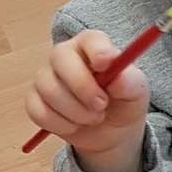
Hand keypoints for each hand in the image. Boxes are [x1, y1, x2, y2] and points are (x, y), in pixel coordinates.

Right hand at [25, 29, 149, 171]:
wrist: (111, 131)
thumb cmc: (124, 102)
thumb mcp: (137, 93)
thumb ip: (130, 82)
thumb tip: (119, 77)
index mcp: (93, 45)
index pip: (90, 39)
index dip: (97, 50)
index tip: (106, 65)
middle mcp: (65, 55)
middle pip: (60, 58)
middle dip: (82, 87)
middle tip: (102, 105)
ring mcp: (46, 76)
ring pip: (49, 90)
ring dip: (76, 112)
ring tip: (94, 117)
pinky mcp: (34, 99)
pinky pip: (39, 112)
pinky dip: (61, 125)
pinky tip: (75, 125)